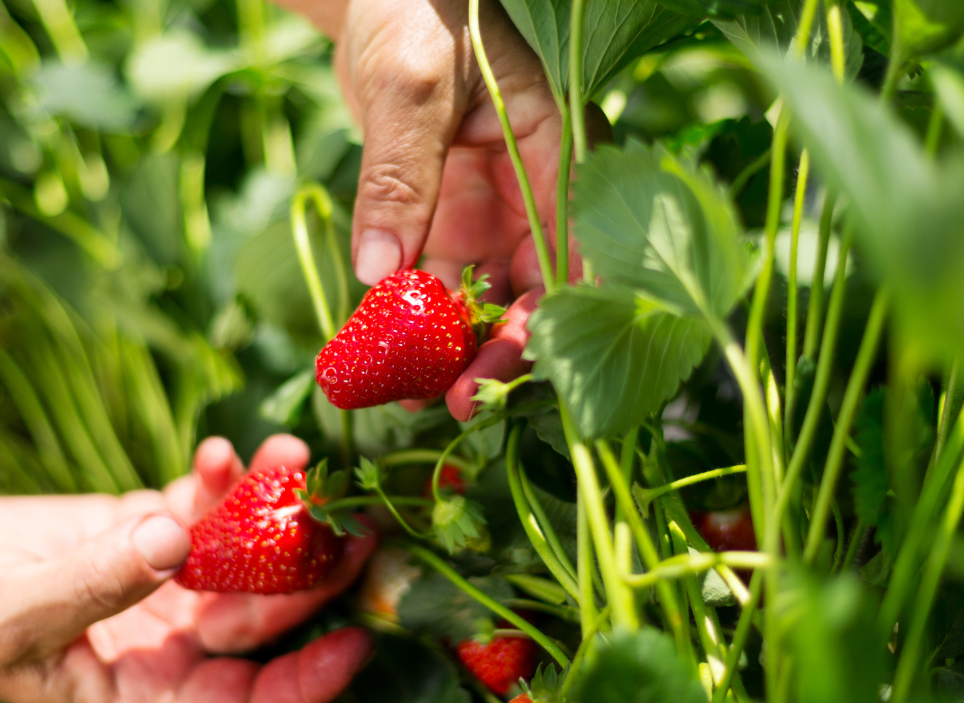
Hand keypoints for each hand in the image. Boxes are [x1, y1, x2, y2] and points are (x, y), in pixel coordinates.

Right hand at [0, 435, 375, 702]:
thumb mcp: (16, 611)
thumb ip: (96, 580)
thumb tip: (174, 539)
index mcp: (145, 691)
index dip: (306, 681)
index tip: (358, 641)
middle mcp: (166, 643)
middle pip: (260, 618)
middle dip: (310, 574)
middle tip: (353, 522)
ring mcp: (159, 584)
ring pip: (240, 554)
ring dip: (272, 508)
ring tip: (291, 454)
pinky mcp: (143, 530)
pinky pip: (200, 508)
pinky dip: (218, 480)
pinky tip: (224, 449)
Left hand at [328, 0, 588, 418]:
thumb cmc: (417, 11)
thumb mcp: (412, 88)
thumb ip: (399, 177)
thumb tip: (381, 275)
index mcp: (561, 153)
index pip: (581, 251)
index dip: (557, 315)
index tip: (513, 363)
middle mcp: (535, 191)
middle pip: (534, 289)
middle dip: (498, 349)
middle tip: (457, 403)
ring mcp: (490, 208)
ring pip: (483, 297)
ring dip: (452, 349)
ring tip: (413, 396)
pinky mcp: (446, 218)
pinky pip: (433, 283)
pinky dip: (411, 323)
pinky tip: (387, 362)